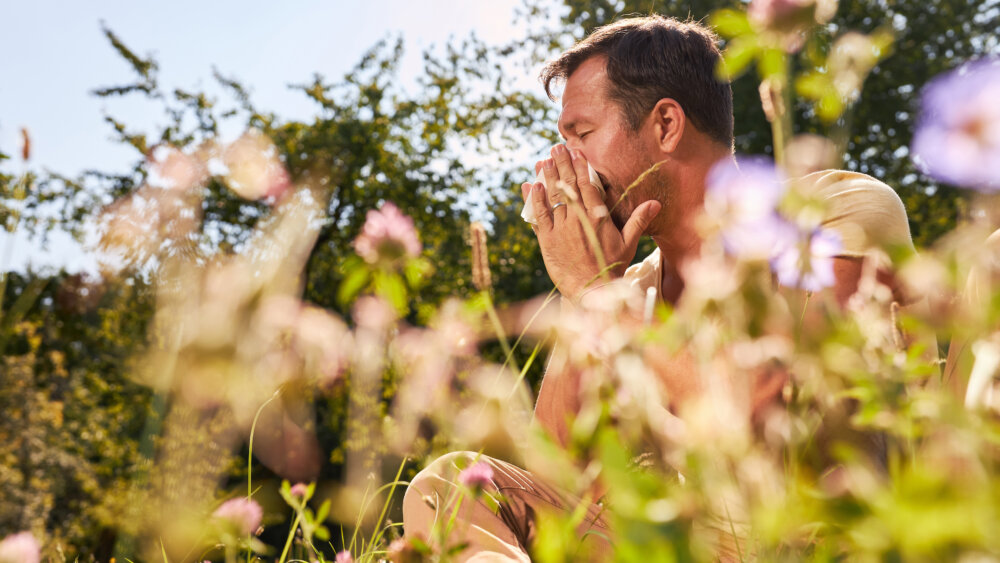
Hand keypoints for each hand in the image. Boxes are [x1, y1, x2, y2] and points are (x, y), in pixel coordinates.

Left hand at [521, 145, 660, 301]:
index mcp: (597, 217)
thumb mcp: (628, 243)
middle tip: (555, 148)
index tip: (575, 151)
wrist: (592, 291)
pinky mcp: (547, 240)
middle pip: (567, 186)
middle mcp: (578, 219)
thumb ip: (638, 220)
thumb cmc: (612, 267)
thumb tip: (656, 203)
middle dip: (561, 165)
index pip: (587, 185)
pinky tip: (530, 185)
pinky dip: (534, 201)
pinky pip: (538, 216)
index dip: (580, 167)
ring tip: (542, 161)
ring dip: (546, 177)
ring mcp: (561, 229)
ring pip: (552, 198)